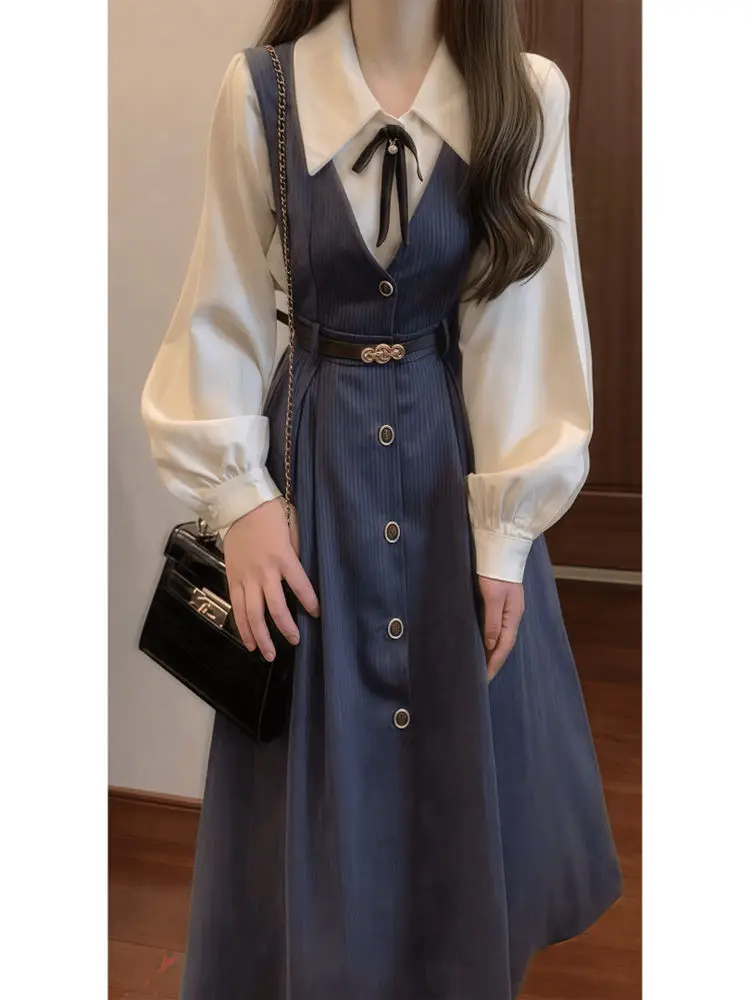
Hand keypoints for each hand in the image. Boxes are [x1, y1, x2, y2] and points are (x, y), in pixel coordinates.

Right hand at [224, 497, 319, 660]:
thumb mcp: (294, 528)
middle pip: (275, 608)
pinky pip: (237, 607)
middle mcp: (265, 571)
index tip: (317, 614)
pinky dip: (242, 626)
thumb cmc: (271, 513)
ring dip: (261, 636)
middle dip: (286, 628)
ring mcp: (246, 577)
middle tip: (295, 641)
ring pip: (252, 614)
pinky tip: (248, 641)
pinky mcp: (233, 578)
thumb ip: (298, 553)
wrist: (240, 504)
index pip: (301, 586)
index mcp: (284, 557)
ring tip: (268, 654)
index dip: (310, 603)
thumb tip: (302, 575)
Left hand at [477, 576, 524, 680]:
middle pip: (503, 645)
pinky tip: (482, 643)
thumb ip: (492, 621)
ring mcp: (507, 609)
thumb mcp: (492, 596)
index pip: (504, 647)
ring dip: (491, 652)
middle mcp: (512, 615)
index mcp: (513, 616)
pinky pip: (495, 627)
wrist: (500, 547)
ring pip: (499, 637)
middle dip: (493, 662)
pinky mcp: (499, 602)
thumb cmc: (495, 570)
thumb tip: (491, 645)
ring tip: (480, 666)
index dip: (494, 664)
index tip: (484, 680)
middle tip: (481, 679)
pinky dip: (489, 639)